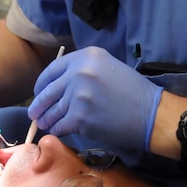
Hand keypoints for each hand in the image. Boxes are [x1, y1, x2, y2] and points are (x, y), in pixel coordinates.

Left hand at [28, 47, 162, 154]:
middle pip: (48, 91)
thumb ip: (83, 71)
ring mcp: (77, 95)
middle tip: (35, 113)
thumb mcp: (108, 68)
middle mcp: (79, 72)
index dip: (42, 83)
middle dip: (39, 104)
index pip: (52, 69)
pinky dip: (57, 129)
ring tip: (45, 123)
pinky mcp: (79, 117)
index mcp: (87, 56)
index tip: (39, 92)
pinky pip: (59, 125)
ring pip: (52, 110)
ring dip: (46, 119)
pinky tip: (57, 130)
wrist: (151, 114)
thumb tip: (58, 86)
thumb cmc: (134, 93)